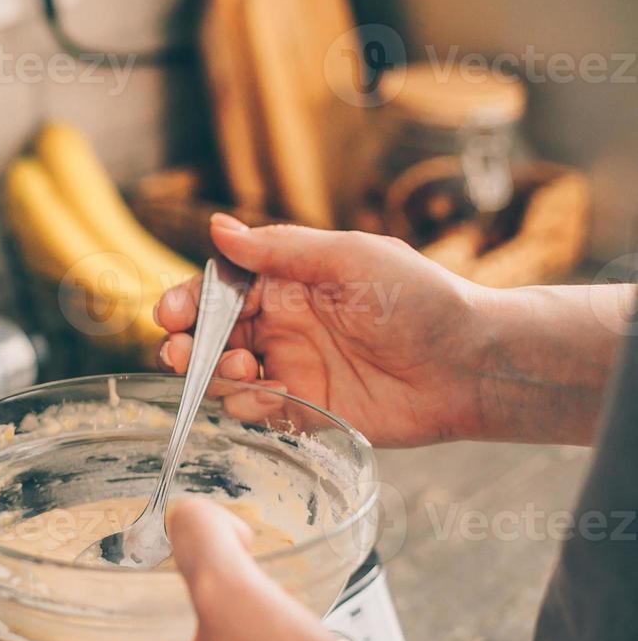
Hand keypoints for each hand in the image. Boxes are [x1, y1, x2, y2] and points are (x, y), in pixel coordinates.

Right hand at [154, 215, 487, 446]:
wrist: (471, 363)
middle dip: (186, 343)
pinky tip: (274, 395)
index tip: (170, 313)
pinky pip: (255, 412)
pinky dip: (249, 406)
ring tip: (242, 370)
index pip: (220, 289)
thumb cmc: (421, 300)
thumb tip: (217, 228)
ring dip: (215, 375)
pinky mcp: (305, 412)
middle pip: (210, 336)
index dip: (189, 300)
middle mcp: (281, 326)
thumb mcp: (350, 259)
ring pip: (223, 376)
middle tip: (181, 352)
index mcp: (287, 283)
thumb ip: (281, 249)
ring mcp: (290, 369)